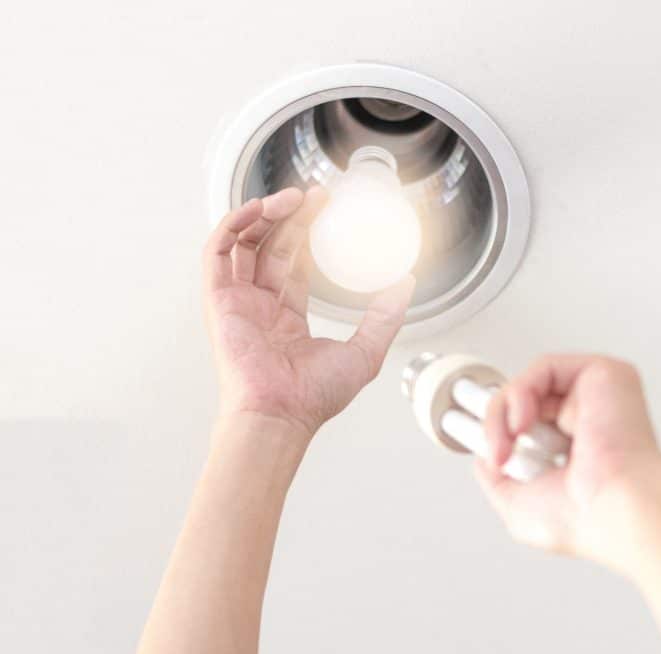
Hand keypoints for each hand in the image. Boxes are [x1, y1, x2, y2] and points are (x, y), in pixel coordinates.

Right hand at [202, 187, 413, 438]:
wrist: (281, 414)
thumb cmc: (313, 397)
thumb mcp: (365, 352)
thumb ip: (385, 317)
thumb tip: (405, 284)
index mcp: (286, 318)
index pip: (293, 263)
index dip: (307, 233)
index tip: (327, 209)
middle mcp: (259, 307)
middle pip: (270, 246)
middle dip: (291, 216)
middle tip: (315, 195)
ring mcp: (237, 302)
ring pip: (244, 243)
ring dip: (264, 214)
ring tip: (292, 198)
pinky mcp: (218, 301)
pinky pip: (217, 253)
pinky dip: (232, 226)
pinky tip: (257, 209)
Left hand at [479, 355, 660, 564]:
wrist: (619, 508)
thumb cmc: (588, 518)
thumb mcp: (519, 506)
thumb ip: (497, 479)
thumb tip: (486, 456)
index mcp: (581, 451)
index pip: (534, 424)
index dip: (502, 429)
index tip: (485, 444)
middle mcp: (592, 420)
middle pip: (528, 400)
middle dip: (498, 423)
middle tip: (494, 447)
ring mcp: (597, 396)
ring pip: (530, 383)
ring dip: (503, 414)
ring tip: (507, 445)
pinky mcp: (602, 373)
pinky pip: (544, 367)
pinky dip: (520, 394)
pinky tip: (521, 424)